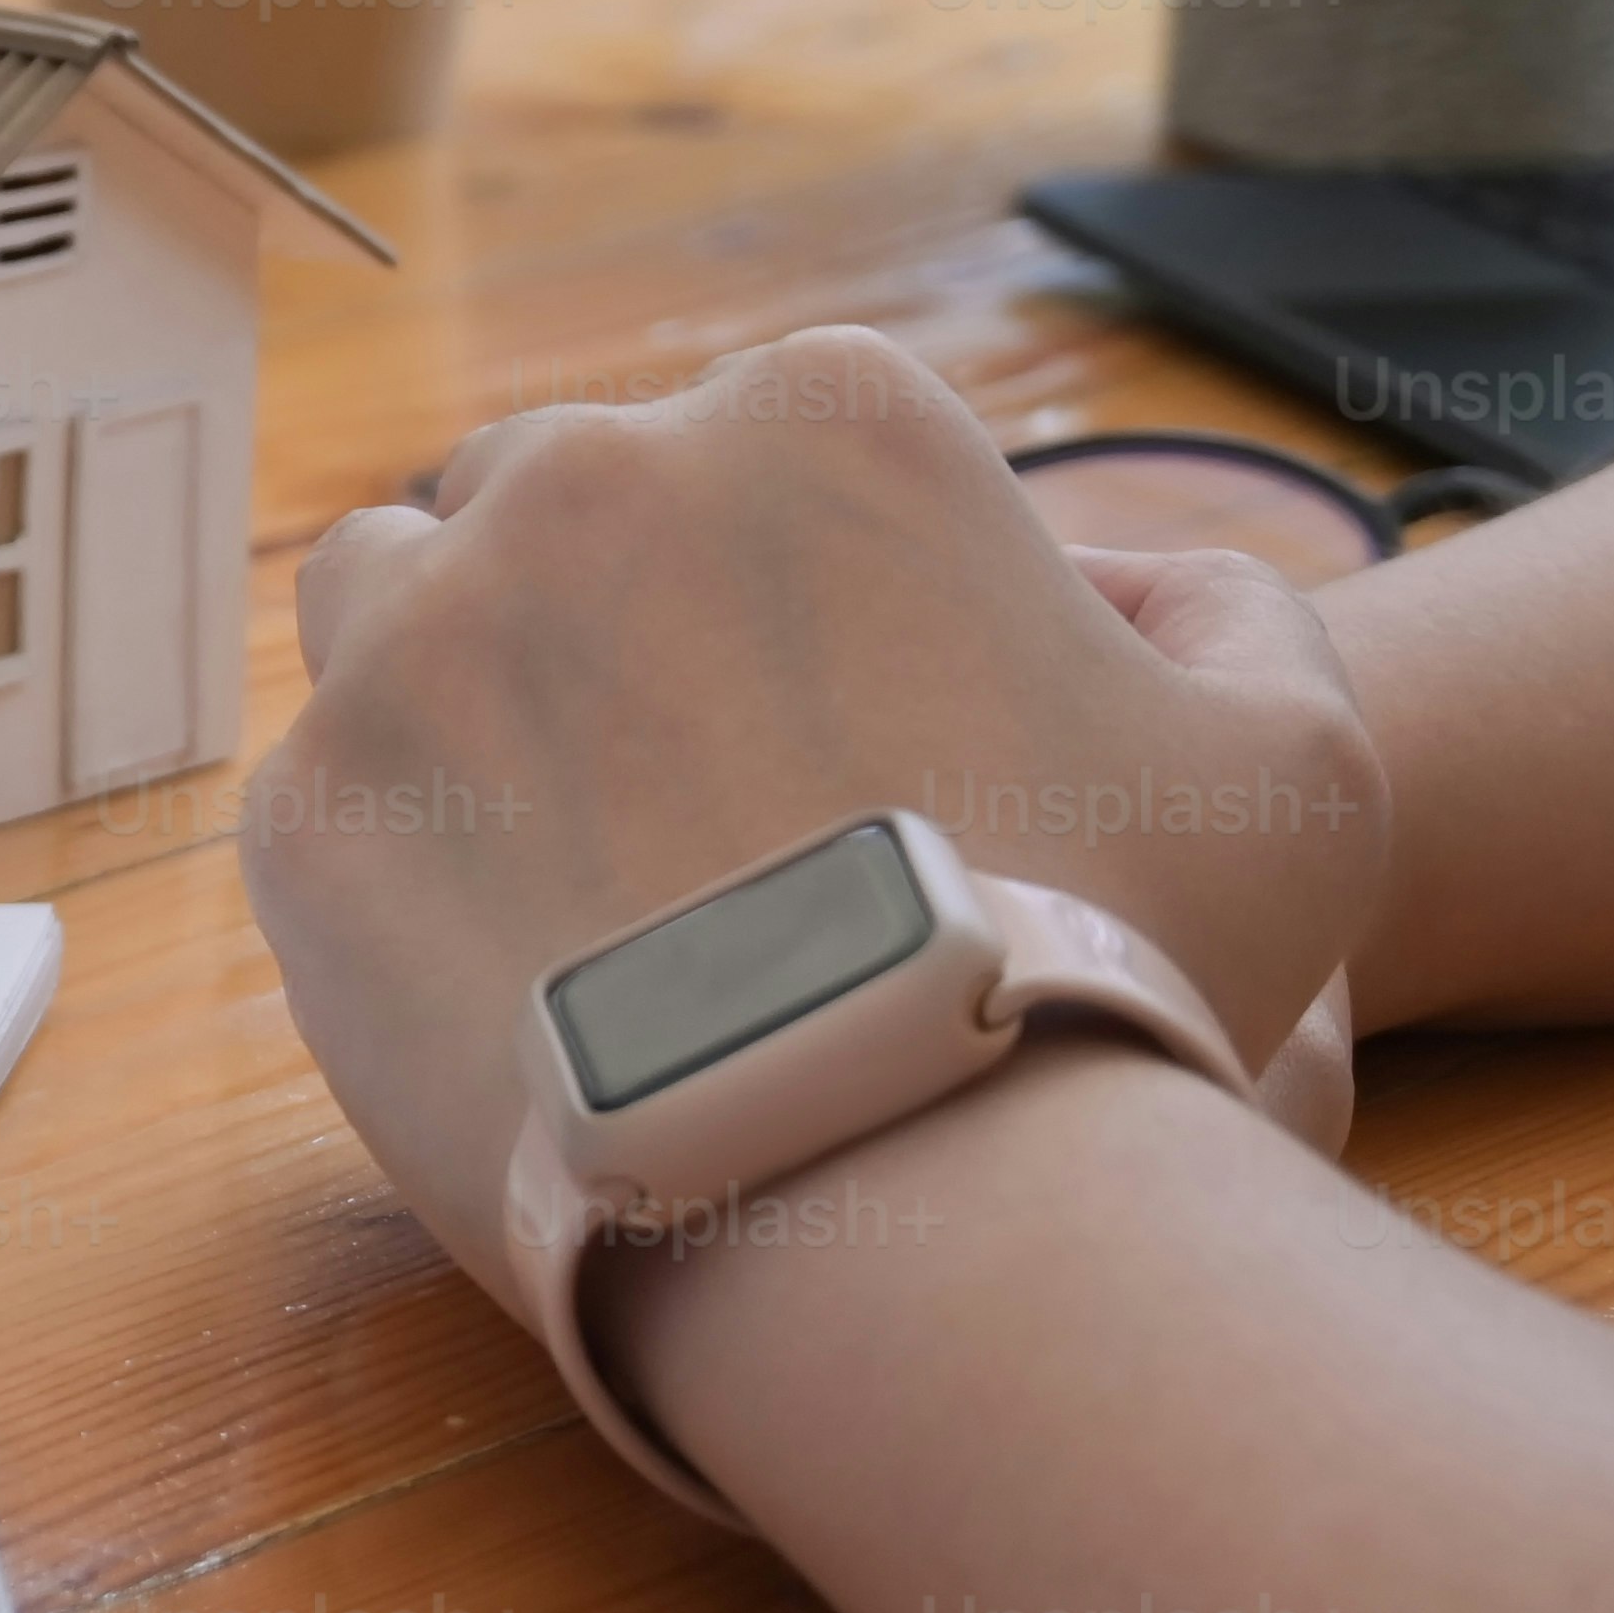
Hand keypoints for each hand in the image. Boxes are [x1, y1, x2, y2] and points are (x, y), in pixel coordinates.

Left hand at [243, 329, 1388, 1297]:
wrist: (906, 1196)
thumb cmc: (1115, 970)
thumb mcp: (1299, 762)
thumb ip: (1224, 616)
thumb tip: (1118, 589)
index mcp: (823, 417)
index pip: (761, 446)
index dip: (800, 581)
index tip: (834, 712)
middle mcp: (591, 472)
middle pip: (555, 499)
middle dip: (607, 610)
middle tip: (692, 796)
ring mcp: (421, 635)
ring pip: (396, 598)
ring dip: (461, 685)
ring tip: (567, 851)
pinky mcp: (314, 806)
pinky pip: (335, 788)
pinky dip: (401, 859)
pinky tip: (506, 961)